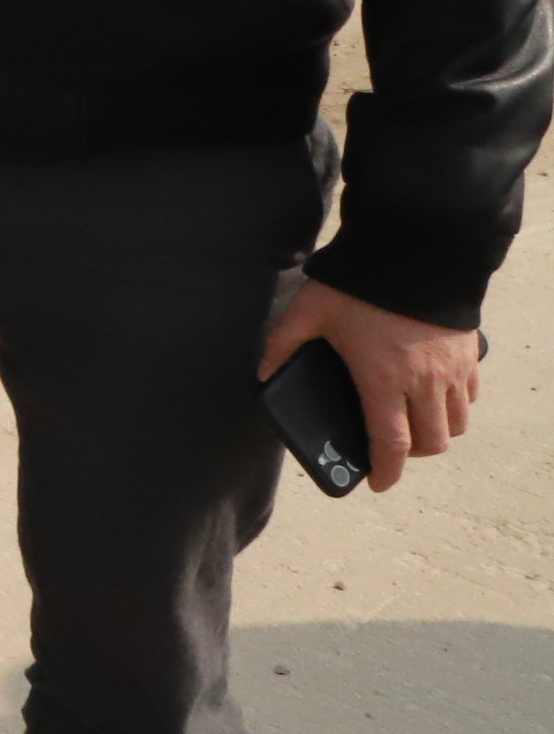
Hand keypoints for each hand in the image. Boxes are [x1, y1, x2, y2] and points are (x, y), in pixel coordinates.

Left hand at [259, 279, 486, 492]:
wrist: (415, 249)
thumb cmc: (359, 284)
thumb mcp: (309, 311)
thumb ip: (282, 344)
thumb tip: (262, 373)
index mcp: (383, 381)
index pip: (392, 447)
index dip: (386, 473)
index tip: (377, 484)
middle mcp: (425, 383)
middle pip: (432, 443)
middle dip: (413, 455)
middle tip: (392, 449)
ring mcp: (453, 370)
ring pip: (456, 423)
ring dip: (438, 432)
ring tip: (414, 423)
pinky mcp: (470, 353)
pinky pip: (470, 395)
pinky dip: (456, 405)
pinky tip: (435, 393)